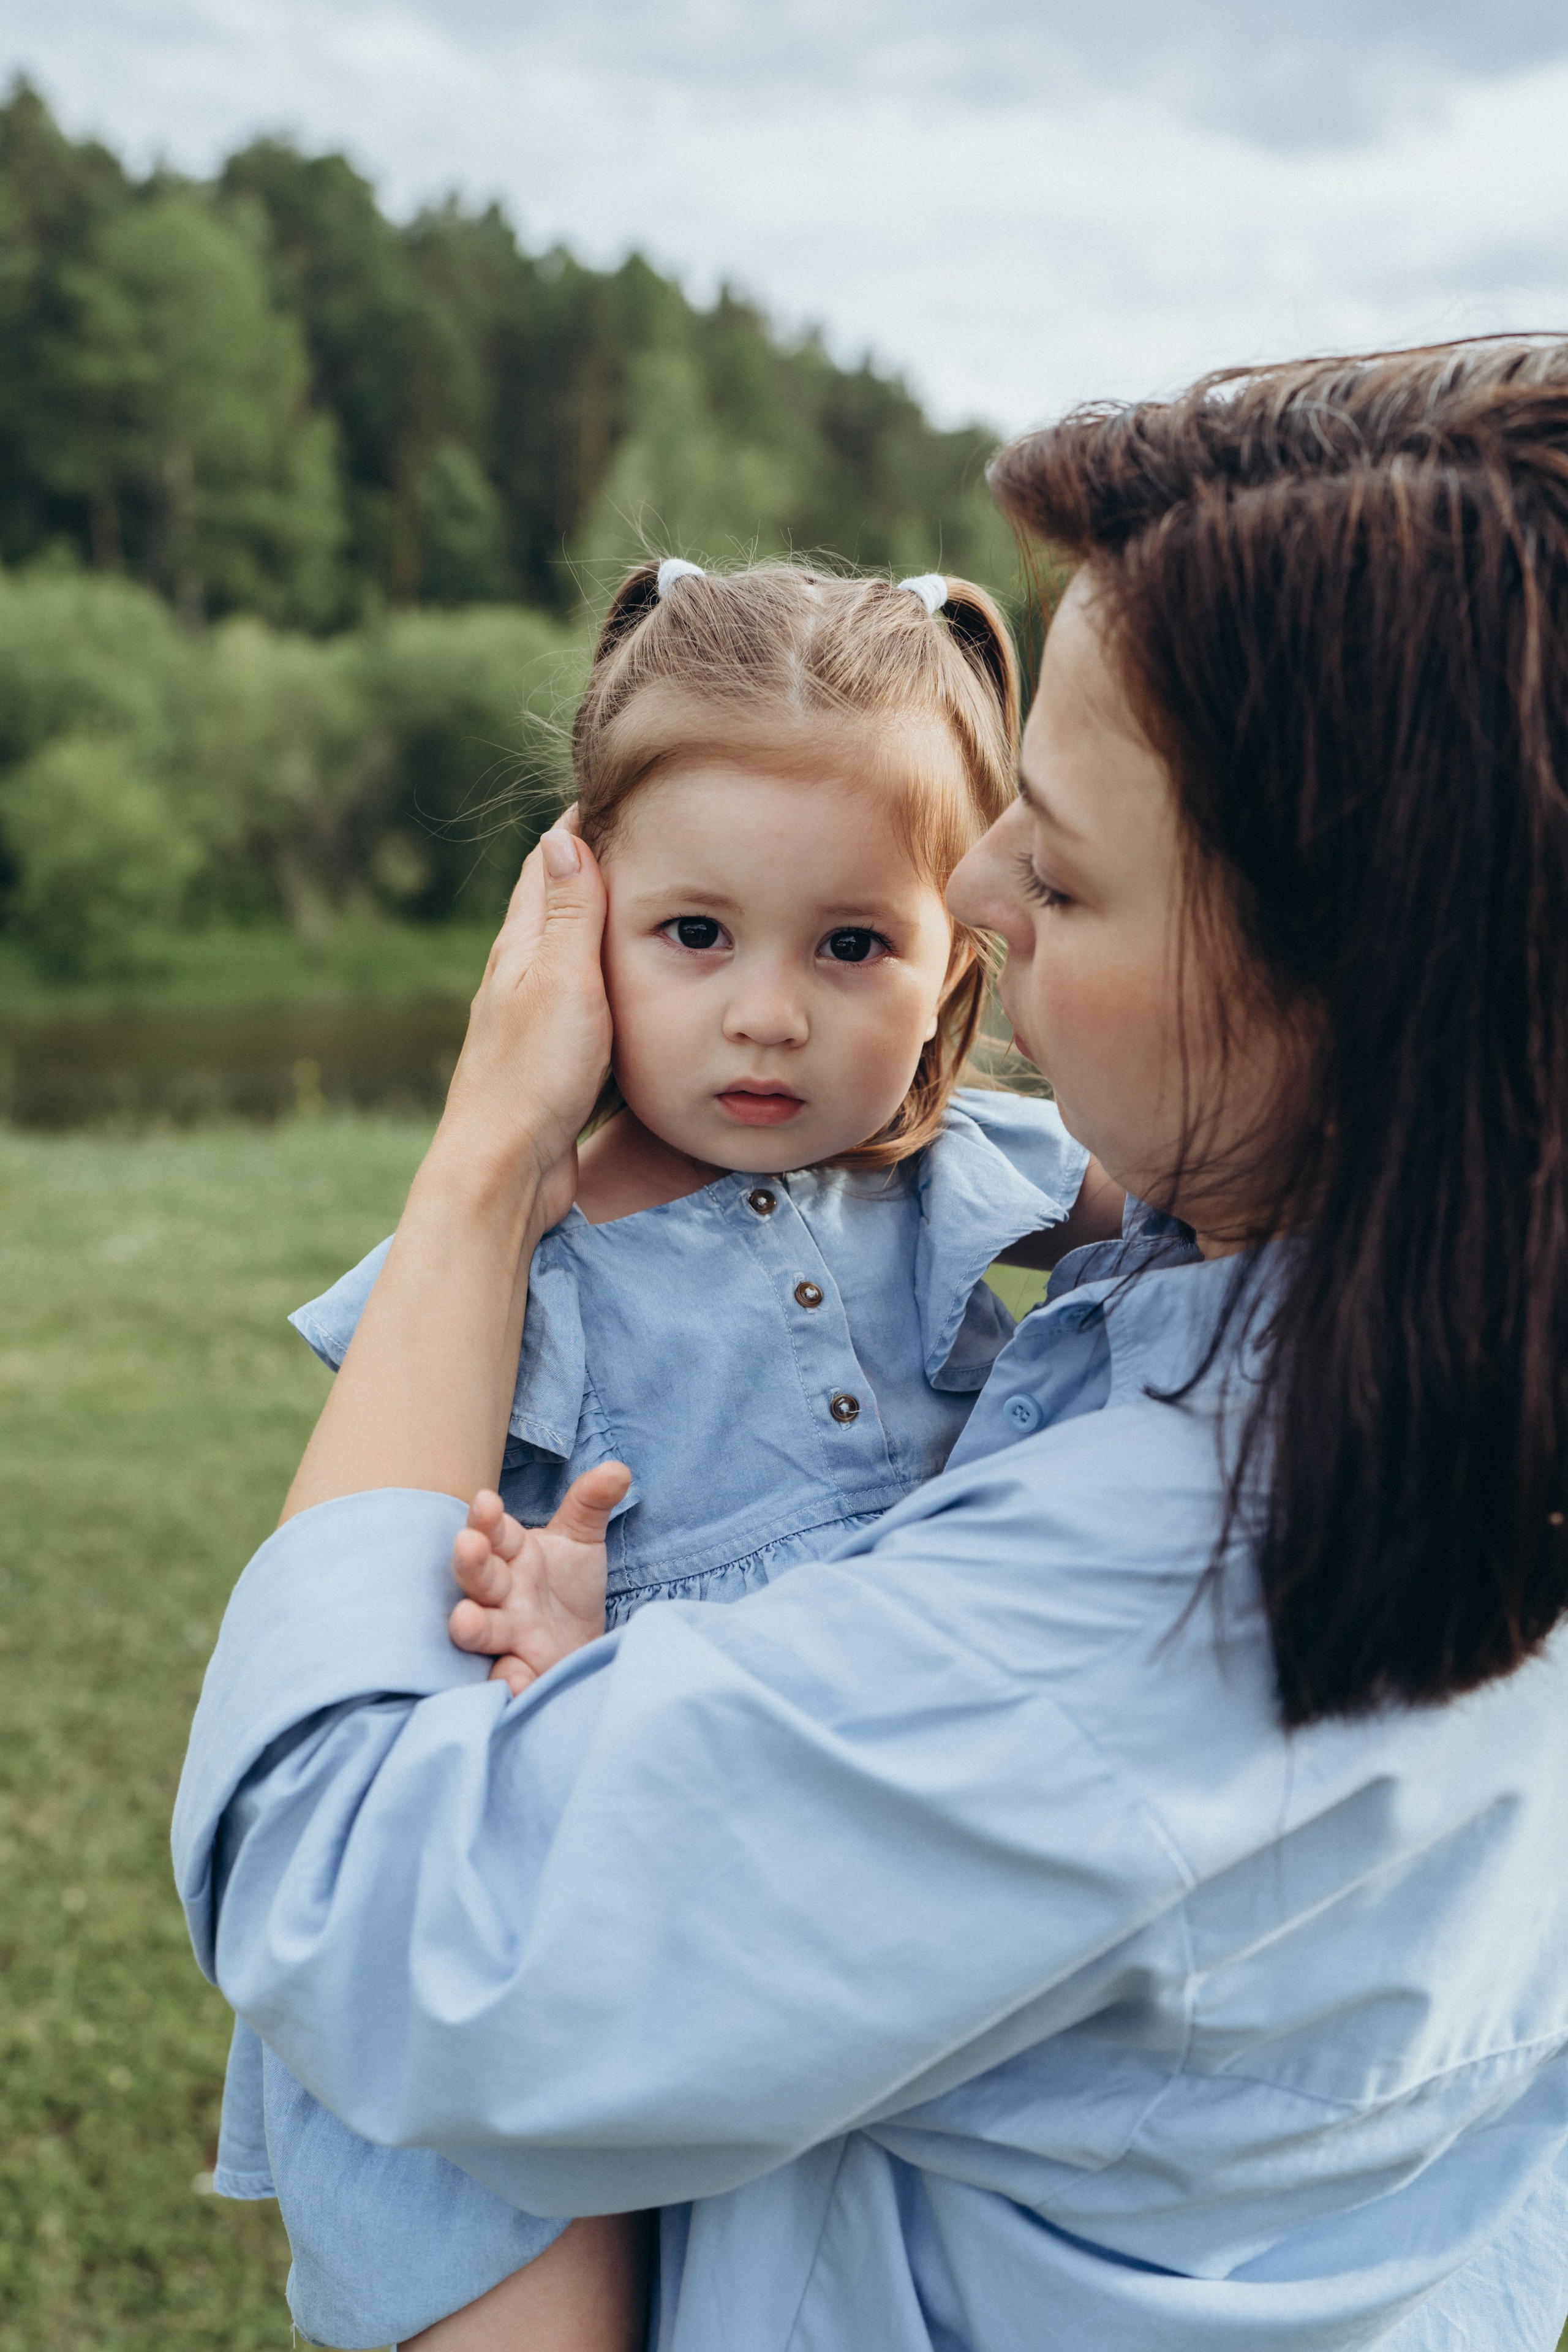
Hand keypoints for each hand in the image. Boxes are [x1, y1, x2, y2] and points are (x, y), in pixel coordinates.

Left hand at [433, 813, 613, 1240]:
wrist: (505, 1173)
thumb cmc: (533, 1078)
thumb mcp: (562, 981)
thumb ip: (570, 914)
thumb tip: (561, 835)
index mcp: (521, 948)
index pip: (549, 864)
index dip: (582, 825)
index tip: (621, 793)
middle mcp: (522, 976)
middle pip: (562, 905)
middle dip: (600, 867)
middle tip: (651, 838)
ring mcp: (537, 1020)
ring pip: (577, 957)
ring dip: (610, 928)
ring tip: (656, 903)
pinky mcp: (554, 1061)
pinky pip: (590, 1004)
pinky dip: (615, 983)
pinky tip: (637, 991)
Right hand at [448, 1461, 632, 1695]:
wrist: (579, 1645)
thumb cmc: (568, 1584)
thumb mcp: (582, 1539)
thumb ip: (592, 1502)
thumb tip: (619, 1470)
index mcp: (512, 1554)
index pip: (495, 1532)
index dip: (487, 1518)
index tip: (487, 1500)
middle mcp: (501, 1595)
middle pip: (479, 1577)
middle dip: (471, 1562)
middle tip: (468, 1545)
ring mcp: (507, 1636)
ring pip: (482, 1630)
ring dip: (472, 1626)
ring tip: (466, 1621)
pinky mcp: (519, 1673)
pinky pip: (508, 1678)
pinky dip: (509, 1680)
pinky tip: (513, 1681)